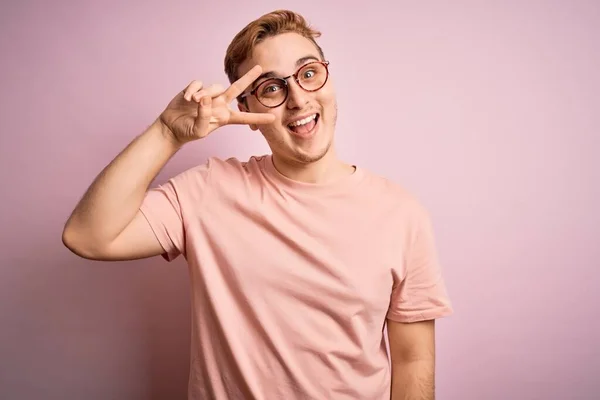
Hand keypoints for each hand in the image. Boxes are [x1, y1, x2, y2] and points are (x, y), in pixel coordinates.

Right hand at [158, 65, 274, 143]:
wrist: (172, 127)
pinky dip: (192, 90)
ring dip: (204, 93)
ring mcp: (208, 95)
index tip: (273, 118)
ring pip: (214, 87)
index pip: (244, 117)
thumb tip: (206, 98)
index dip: (258, 118)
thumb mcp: (199, 130)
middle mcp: (220, 104)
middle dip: (248, 78)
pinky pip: (198, 84)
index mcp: (225, 117)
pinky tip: (186, 99)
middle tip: (260, 68)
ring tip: (193, 102)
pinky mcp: (196, 88)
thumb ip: (204, 116)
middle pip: (236, 89)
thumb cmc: (188, 131)